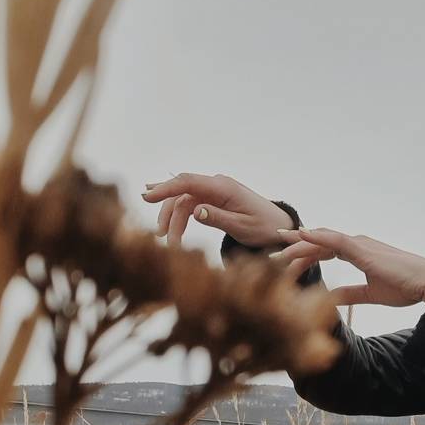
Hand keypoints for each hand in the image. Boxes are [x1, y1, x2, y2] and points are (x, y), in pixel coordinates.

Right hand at [141, 172, 289, 247]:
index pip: (188, 182)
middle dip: (166, 211)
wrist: (277, 226)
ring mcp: (213, 191)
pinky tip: (163, 218)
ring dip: (172, 219)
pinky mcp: (213, 199)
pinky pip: (190, 204)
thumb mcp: (242, 226)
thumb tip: (195, 211)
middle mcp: (216, 185)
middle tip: (158, 235)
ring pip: (183, 200)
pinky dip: (178, 215)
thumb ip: (218, 218)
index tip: (147, 196)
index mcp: (224, 187)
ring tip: (167, 241)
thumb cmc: (263, 227)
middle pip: (182, 192)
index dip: (166, 188)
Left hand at [272, 226, 424, 307]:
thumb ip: (350, 293)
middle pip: (317, 243)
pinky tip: (299, 235)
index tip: (283, 259)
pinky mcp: (362, 248)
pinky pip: (334, 240)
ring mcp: (358, 243)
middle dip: (293, 248)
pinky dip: (315, 236)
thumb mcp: (370, 293)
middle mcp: (355, 243)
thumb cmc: (405, 287)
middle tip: (270, 254)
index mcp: (357, 253)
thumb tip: (332, 297)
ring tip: (276, 248)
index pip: (323, 251)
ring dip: (297, 243)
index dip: (303, 254)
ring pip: (321, 239)